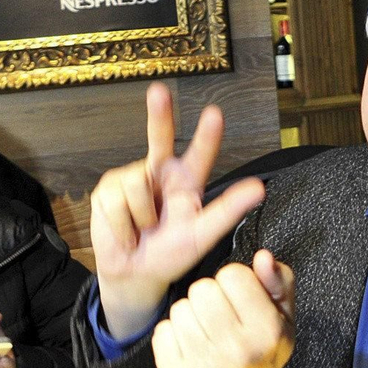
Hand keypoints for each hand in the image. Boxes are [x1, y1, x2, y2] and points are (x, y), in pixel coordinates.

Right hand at [89, 83, 266, 340]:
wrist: (135, 274)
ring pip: (136, 185)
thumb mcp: (202, 234)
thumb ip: (229, 211)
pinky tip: (126, 232)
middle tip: (159, 92)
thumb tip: (259, 188)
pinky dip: (122, 225)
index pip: (200, 154)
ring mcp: (132, 179)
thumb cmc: (172, 254)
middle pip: (159, 138)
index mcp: (187, 182)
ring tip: (144, 230)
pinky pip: (115, 202)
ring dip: (140, 217)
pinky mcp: (107, 190)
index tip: (215, 114)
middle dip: (158, 114)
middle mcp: (160, 173)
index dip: (207, 136)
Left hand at [151, 249, 296, 367]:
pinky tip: (190, 347)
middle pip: (202, 289)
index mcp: (267, 332)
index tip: (240, 299)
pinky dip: (172, 335)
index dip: (235, 282)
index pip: (232, 275)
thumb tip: (263, 257)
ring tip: (206, 332)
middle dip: (210, 296)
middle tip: (221, 316)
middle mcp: (237, 351)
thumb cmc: (264, 351)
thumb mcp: (284, 316)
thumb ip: (279, 281)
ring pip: (180, 308)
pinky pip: (162, 331)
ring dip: (190, 315)